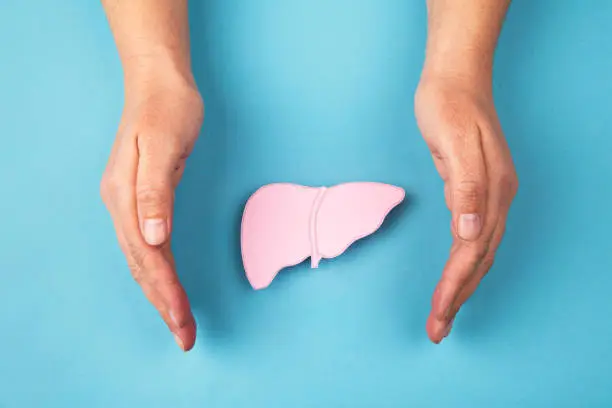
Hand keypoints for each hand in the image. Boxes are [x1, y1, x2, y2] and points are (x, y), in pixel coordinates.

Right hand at [100, 67, 203, 350]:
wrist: (159, 84)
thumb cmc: (168, 110)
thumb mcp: (164, 146)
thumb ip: (155, 192)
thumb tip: (152, 237)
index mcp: (125, 196)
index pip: (148, 255)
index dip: (166, 290)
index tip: (182, 319)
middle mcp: (122, 205)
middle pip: (142, 266)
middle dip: (164, 303)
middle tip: (185, 336)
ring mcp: (127, 204)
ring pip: (142, 260)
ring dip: (159, 294)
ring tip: (177, 322)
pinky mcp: (140, 200)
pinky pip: (146, 246)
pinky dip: (157, 272)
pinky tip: (163, 286)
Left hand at [415, 76, 517, 342]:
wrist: (455, 79)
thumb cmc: (448, 106)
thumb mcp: (452, 140)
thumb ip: (466, 185)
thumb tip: (473, 230)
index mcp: (491, 191)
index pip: (471, 252)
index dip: (455, 286)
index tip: (438, 315)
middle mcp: (496, 198)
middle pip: (478, 260)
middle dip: (458, 297)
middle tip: (437, 330)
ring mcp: (490, 195)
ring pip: (478, 253)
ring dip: (462, 285)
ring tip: (444, 313)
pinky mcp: (477, 190)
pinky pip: (473, 237)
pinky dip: (464, 263)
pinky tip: (456, 275)